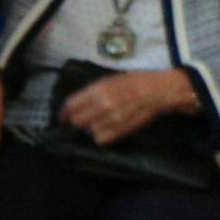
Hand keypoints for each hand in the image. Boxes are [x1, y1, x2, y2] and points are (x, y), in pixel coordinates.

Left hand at [61, 64, 198, 146]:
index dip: (63, 114)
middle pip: (77, 121)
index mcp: (98, 90)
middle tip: (82, 120)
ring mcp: (113, 118)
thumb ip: (90, 93)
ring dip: (90, 129)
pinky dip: (100, 137)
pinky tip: (105, 130)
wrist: (158, 91)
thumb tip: (73, 105)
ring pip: (88, 131)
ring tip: (98, 122)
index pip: (71, 105)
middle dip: (77, 121)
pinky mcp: (122, 130)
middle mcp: (103, 104)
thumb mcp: (108, 80)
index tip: (61, 118)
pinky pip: (102, 139)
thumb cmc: (134, 82)